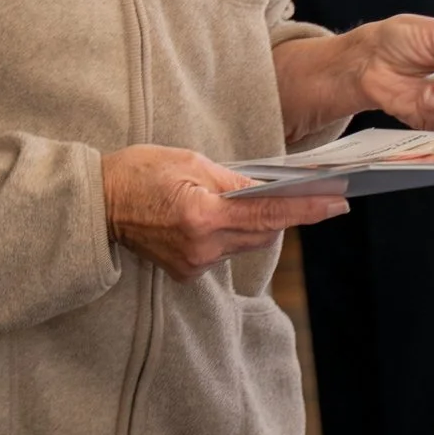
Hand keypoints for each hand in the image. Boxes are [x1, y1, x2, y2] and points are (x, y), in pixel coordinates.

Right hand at [102, 144, 347, 280]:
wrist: (96, 204)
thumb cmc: (140, 173)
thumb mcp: (190, 162)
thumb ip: (234, 180)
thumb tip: (270, 190)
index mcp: (202, 216)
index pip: (268, 214)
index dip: (306, 208)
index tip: (337, 203)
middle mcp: (201, 248)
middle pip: (264, 234)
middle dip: (285, 213)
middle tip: (312, 193)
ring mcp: (193, 264)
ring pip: (248, 244)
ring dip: (258, 223)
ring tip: (255, 199)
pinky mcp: (187, 272)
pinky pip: (227, 251)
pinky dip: (234, 233)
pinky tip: (224, 215)